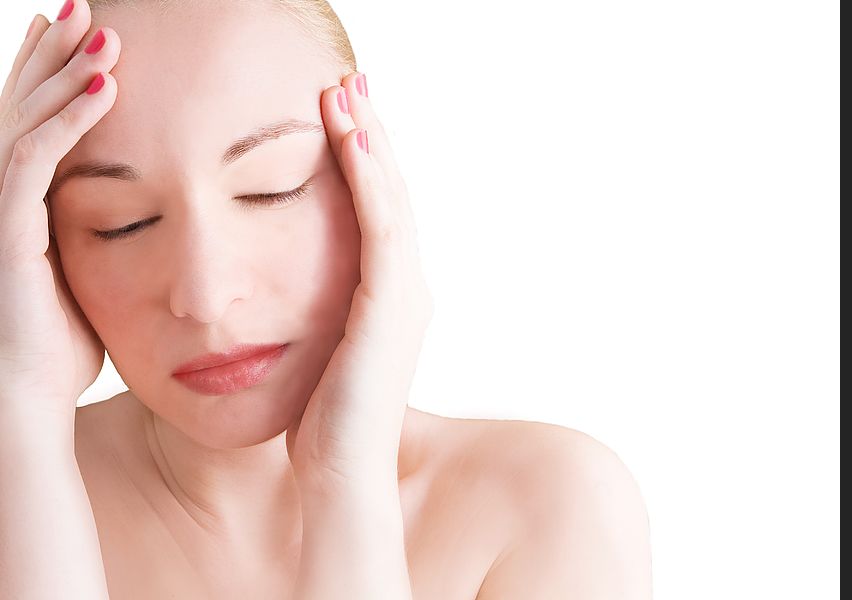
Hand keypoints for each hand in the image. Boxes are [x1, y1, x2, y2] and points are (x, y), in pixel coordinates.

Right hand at [0, 4, 118, 420]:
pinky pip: (36, 159)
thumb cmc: (53, 351)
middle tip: (89, 11)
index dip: (52, 81)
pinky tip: (107, 87)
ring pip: (27, 121)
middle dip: (53, 57)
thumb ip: (97, 243)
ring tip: (107, 33)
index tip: (84, 44)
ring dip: (66, 74)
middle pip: (22, 109)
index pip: (33, 128)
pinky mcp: (4, 228)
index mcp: (17, 207)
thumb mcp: (82, 279)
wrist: (24, 403)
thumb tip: (138, 227)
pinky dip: (70, 119)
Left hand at [285, 72, 433, 488]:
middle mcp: (406, 286)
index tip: (338, 116)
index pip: (377, 211)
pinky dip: (368, 182)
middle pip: (388, 193)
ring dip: (368, 143)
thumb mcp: (317, 351)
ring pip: (390, 200)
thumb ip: (314, 313)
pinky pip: (381, 229)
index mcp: (388, 295)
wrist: (341, 477)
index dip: (361, 160)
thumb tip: (280, 288)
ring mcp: (404, 295)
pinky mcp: (391, 306)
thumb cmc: (321, 422)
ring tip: (345, 94)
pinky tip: (349, 141)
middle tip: (348, 83)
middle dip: (368, 135)